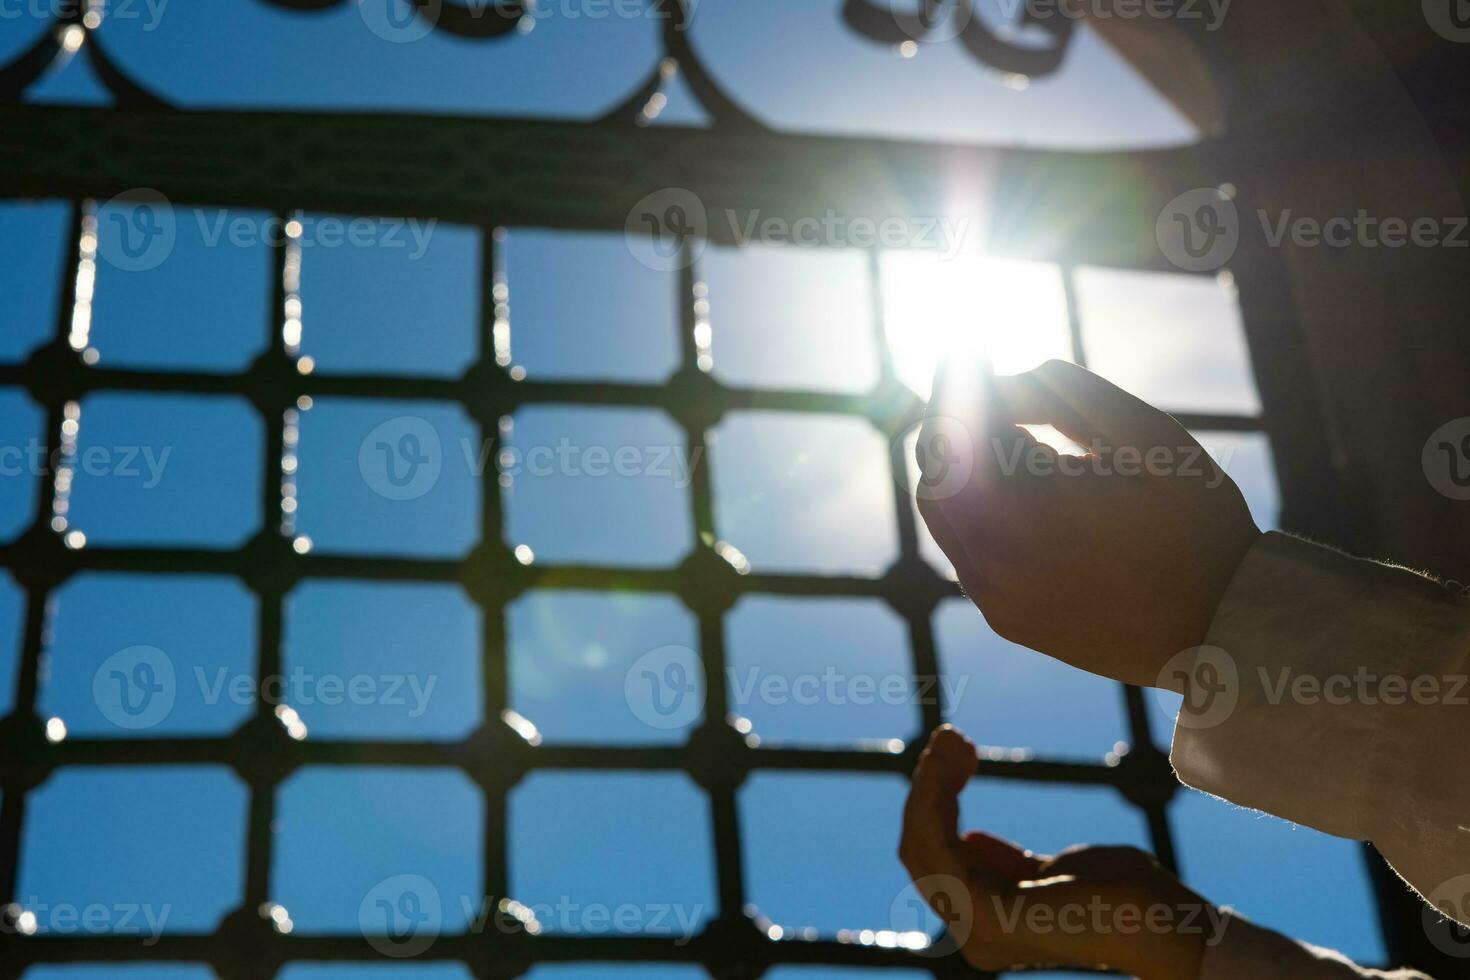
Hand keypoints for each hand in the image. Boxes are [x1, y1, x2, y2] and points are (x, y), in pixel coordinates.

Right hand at [899, 726, 1211, 977]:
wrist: (1163, 918)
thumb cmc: (1123, 894)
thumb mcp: (1054, 869)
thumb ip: (1010, 862)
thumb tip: (971, 837)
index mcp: (986, 926)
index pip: (936, 863)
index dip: (936, 806)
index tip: (954, 756)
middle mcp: (971, 934)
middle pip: (920, 851)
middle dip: (928, 788)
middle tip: (947, 737)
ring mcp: (975, 928)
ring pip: (921, 845)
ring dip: (927, 786)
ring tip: (946, 740)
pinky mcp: (985, 913)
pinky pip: (938, 849)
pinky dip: (934, 801)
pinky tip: (946, 767)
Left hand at [915, 358, 1260, 689]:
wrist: (1221, 629)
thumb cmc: (1196, 523)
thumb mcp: (1149, 435)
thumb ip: (1064, 393)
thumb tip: (994, 377)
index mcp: (1039, 506)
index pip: (959, 426)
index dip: (956, 381)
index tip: (966, 349)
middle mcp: (1001, 558)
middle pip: (937, 467)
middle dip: (952, 419)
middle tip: (980, 385)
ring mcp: (996, 595)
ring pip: (942, 511)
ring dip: (957, 463)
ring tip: (1000, 433)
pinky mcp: (1003, 617)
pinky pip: (963, 549)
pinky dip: (972, 508)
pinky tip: (1012, 490)